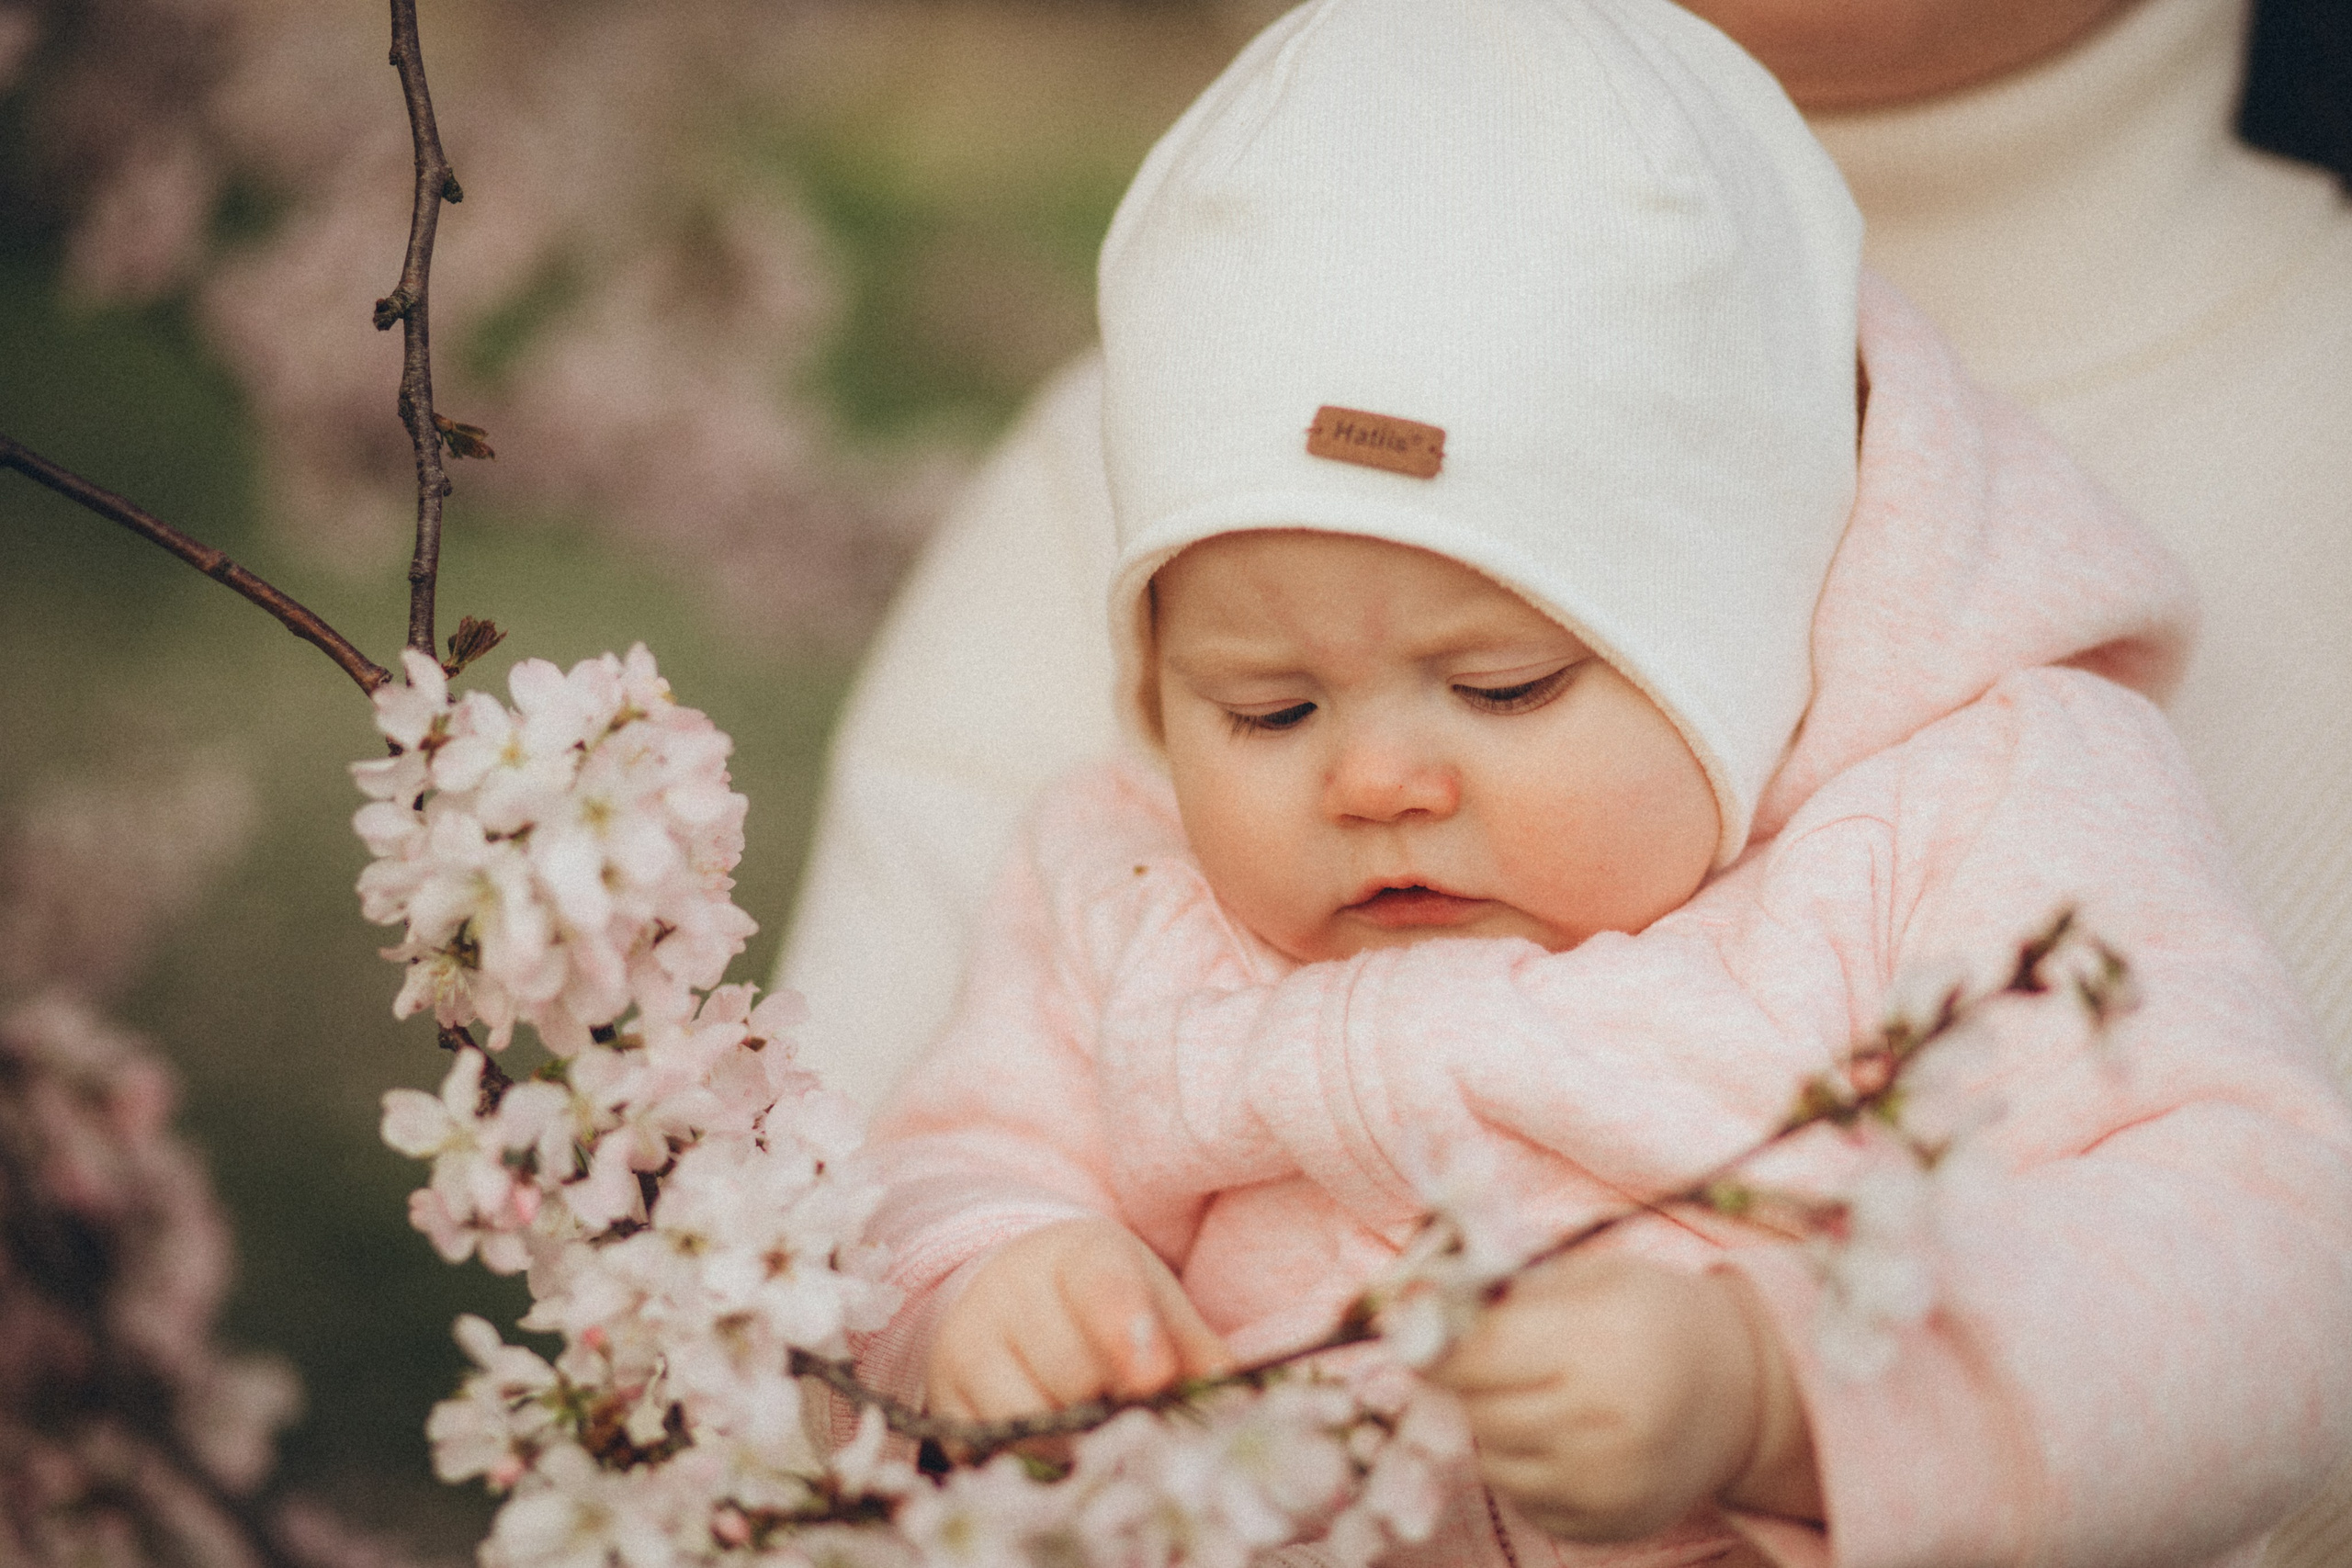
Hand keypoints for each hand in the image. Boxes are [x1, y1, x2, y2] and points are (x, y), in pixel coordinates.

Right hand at [927, 1216, 1232, 1421]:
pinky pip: (989, 1445)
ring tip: (1089, 1420)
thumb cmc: (1103, 1299)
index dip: (1127, 1330)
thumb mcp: (1155, 1301)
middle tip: (1130, 1408)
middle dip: (1111, 1404)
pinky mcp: (943, 1392)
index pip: (1101, 1286)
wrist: (1013, 1284)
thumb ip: (1196, 1348)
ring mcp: (969, 1340)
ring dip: (1070, 1438)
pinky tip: (1046, 1435)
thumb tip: (1231, 1395)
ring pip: (1027, 1417)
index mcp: (1080, 1255)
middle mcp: (1013, 1289)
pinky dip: (1027, 1455)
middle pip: (1071, 1372)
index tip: (1155, 1376)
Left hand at [1425, 1251, 1819, 1540]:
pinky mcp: (1605, 1525)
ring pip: (1491, 1458)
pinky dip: (1521, 1466)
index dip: (1438, 1342)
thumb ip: (1511, 1291)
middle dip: (1468, 1382)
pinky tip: (1558, 1435)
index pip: (1478, 1354)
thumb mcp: (1594, 1278)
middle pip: (1479, 1408)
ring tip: (1532, 1394)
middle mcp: (1604, 1422)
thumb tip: (1418, 1297)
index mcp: (1599, 1344)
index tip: (1420, 1329)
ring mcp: (1606, 1483)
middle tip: (1486, 1360)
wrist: (1740, 1394)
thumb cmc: (1652, 1317)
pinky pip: (1522, 1499)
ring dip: (1491, 1424)